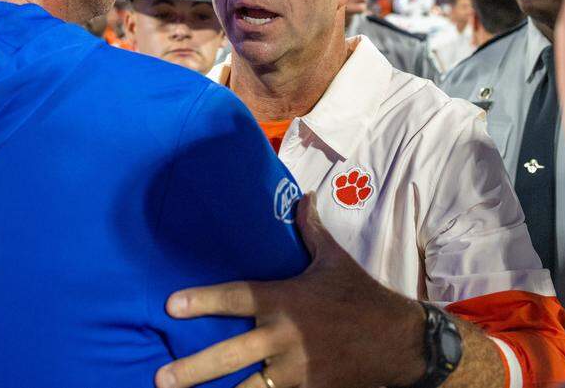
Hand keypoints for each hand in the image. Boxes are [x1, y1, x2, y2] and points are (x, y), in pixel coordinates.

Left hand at [155, 193, 425, 387]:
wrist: (403, 343)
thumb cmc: (362, 296)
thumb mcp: (335, 260)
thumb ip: (311, 230)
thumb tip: (303, 195)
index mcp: (286, 301)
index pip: (237, 297)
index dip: (202, 301)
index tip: (170, 305)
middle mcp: (286, 337)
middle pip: (232, 355)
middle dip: (195, 369)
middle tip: (162, 377)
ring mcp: (297, 370)